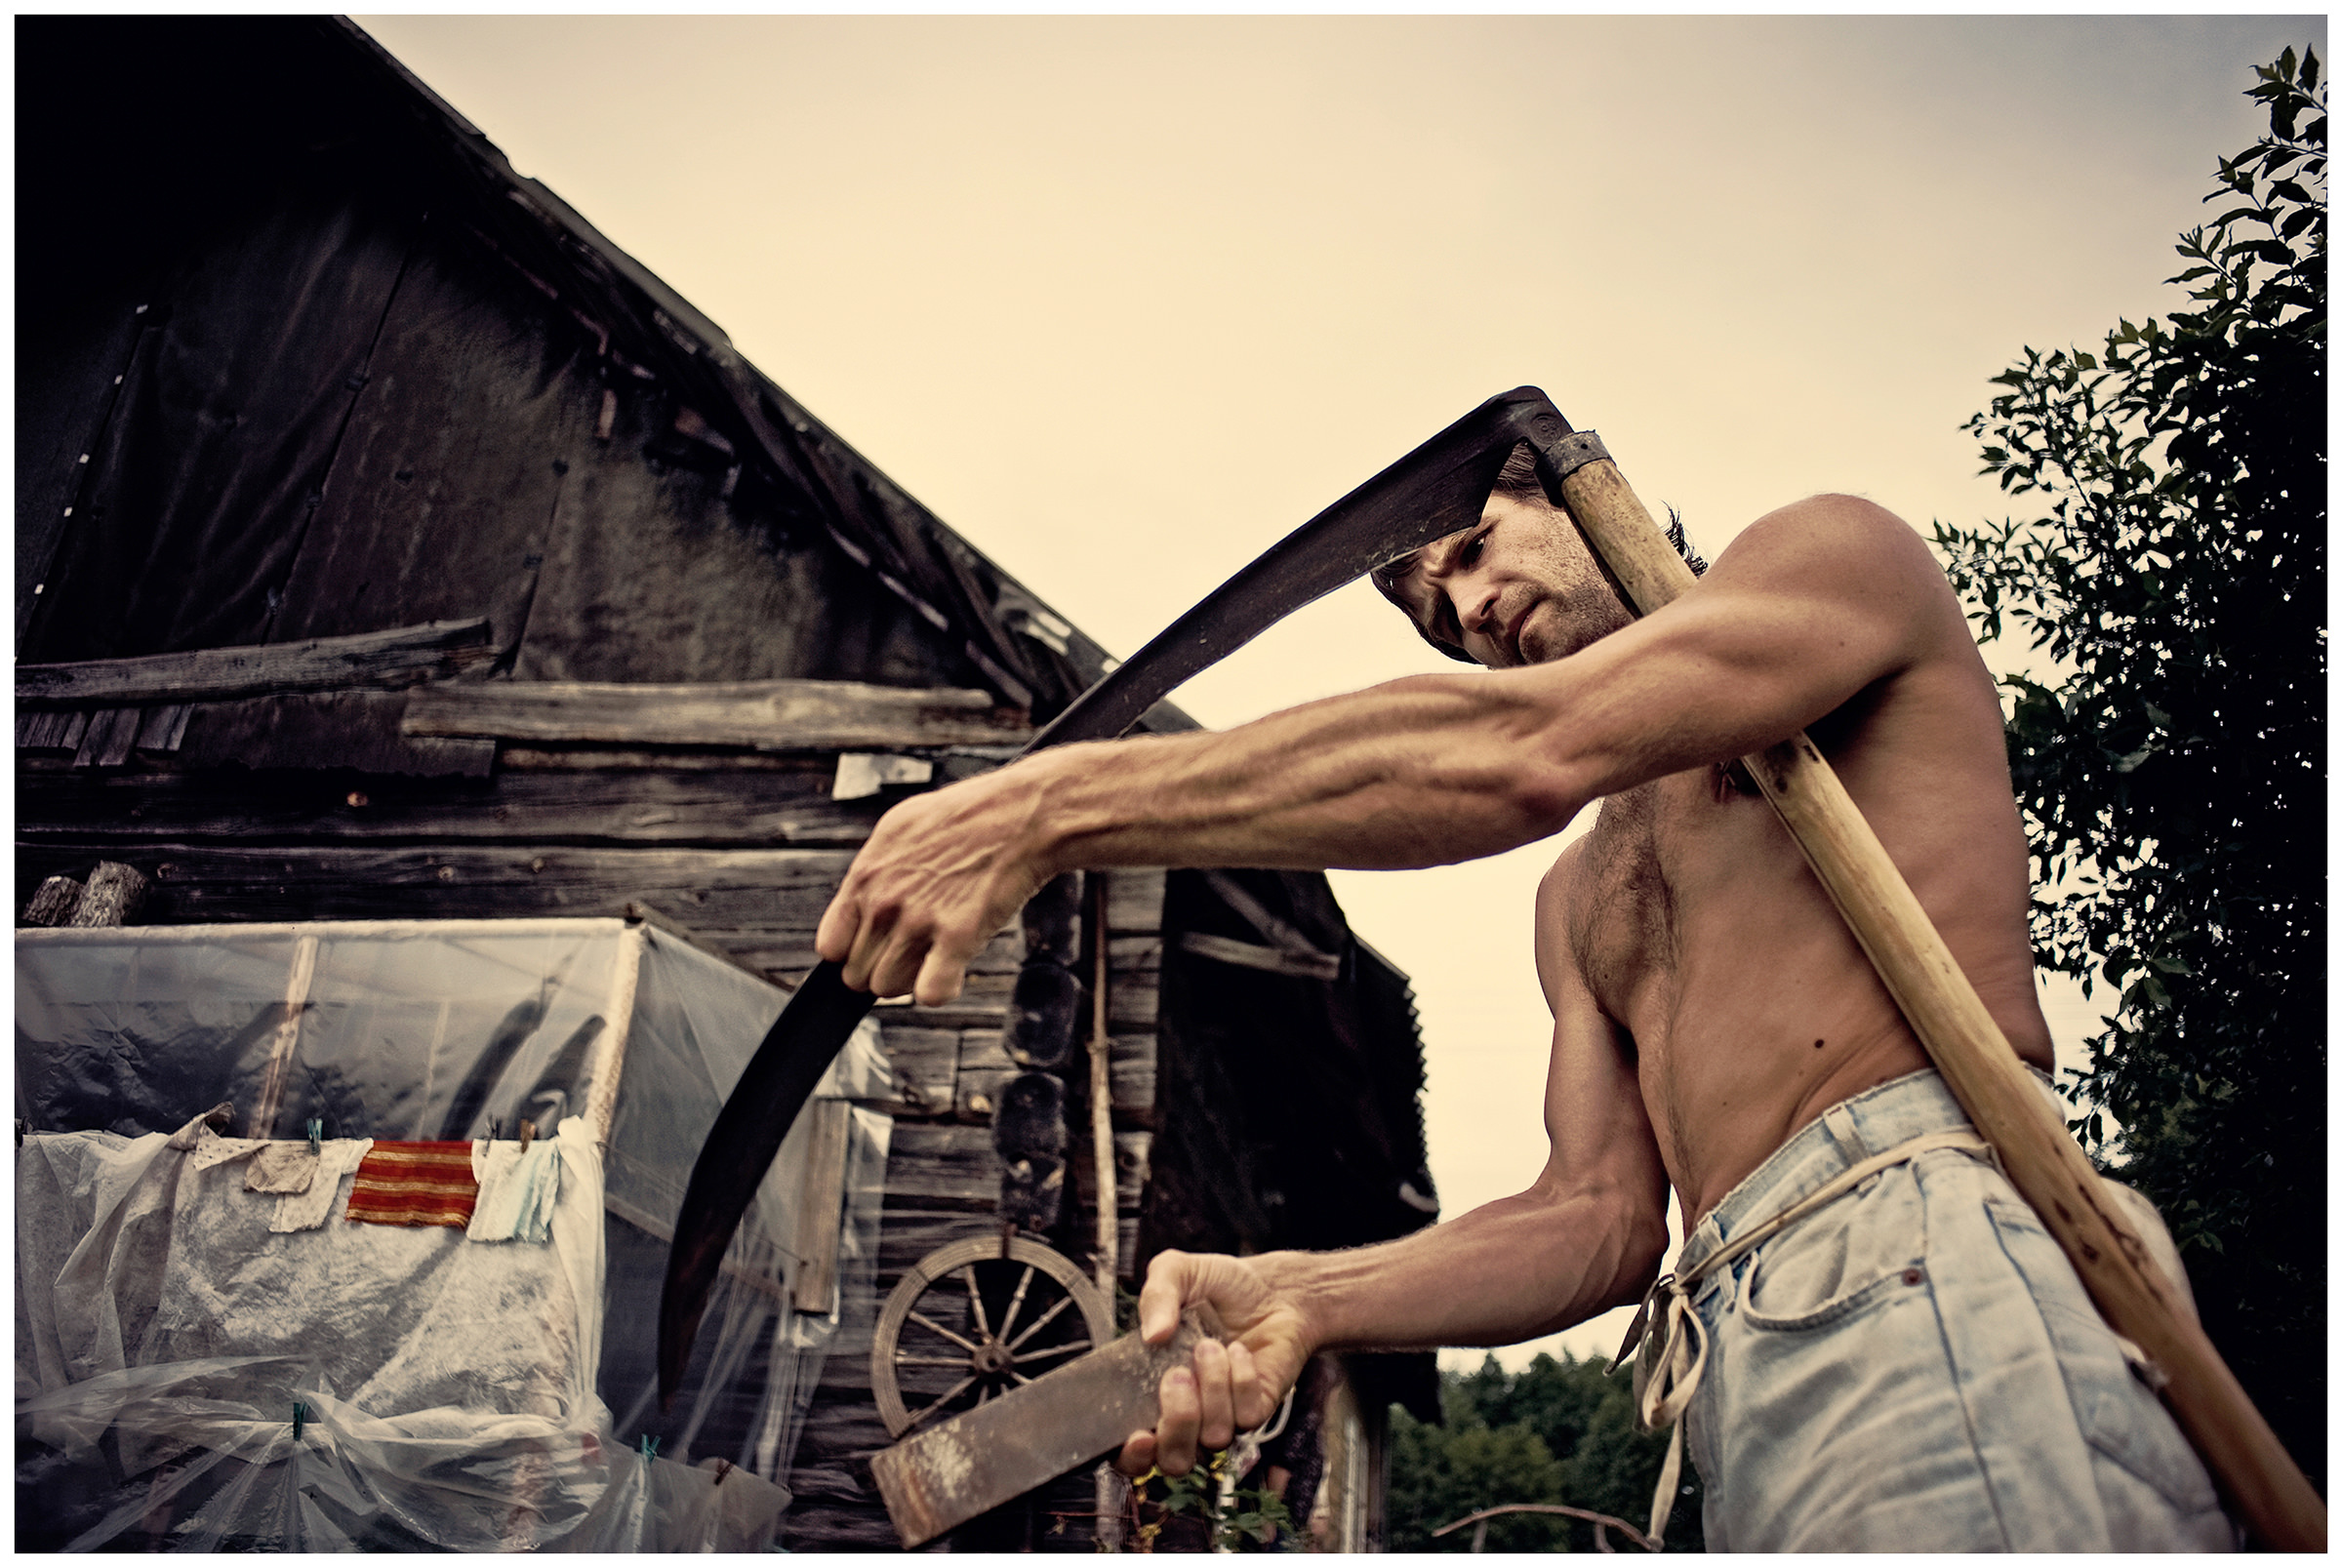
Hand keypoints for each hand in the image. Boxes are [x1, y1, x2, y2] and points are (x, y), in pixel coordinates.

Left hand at [814, 760, 1059, 1004]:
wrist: (1020, 816)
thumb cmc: (964, 819)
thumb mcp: (897, 830)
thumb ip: (872, 872)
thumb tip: (858, 904)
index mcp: (865, 876)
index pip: (831, 946)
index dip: (852, 953)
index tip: (874, 948)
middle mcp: (885, 902)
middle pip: (858, 974)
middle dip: (882, 969)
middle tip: (911, 953)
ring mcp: (920, 920)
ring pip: (888, 988)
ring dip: (910, 981)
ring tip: (933, 958)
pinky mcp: (959, 936)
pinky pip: (930, 993)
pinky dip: (941, 989)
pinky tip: (953, 970)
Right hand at [1115, 1250, 1315, 1478]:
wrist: (1272, 1288)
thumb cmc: (1220, 1287)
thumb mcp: (1178, 1273)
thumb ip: (1156, 1295)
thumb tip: (1152, 1334)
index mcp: (1150, 1392)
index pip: (1131, 1451)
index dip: (1130, 1456)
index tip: (1138, 1434)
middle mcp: (1185, 1414)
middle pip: (1172, 1461)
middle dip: (1176, 1423)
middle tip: (1177, 1376)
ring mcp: (1222, 1416)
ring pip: (1213, 1437)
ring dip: (1212, 1387)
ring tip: (1211, 1346)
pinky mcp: (1256, 1410)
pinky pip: (1246, 1416)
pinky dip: (1241, 1380)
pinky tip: (1238, 1351)